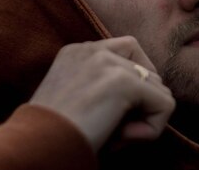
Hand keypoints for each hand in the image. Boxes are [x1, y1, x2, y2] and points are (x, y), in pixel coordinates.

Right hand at [29, 36, 175, 151]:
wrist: (34, 149)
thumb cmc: (53, 137)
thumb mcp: (77, 101)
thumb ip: (105, 89)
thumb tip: (155, 96)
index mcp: (76, 52)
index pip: (127, 53)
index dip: (132, 87)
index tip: (108, 115)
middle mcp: (91, 49)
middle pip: (148, 70)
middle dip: (139, 104)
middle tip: (111, 129)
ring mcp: (107, 62)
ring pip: (159, 89)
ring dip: (143, 118)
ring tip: (113, 135)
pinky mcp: (123, 82)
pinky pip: (165, 105)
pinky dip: (151, 130)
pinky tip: (121, 140)